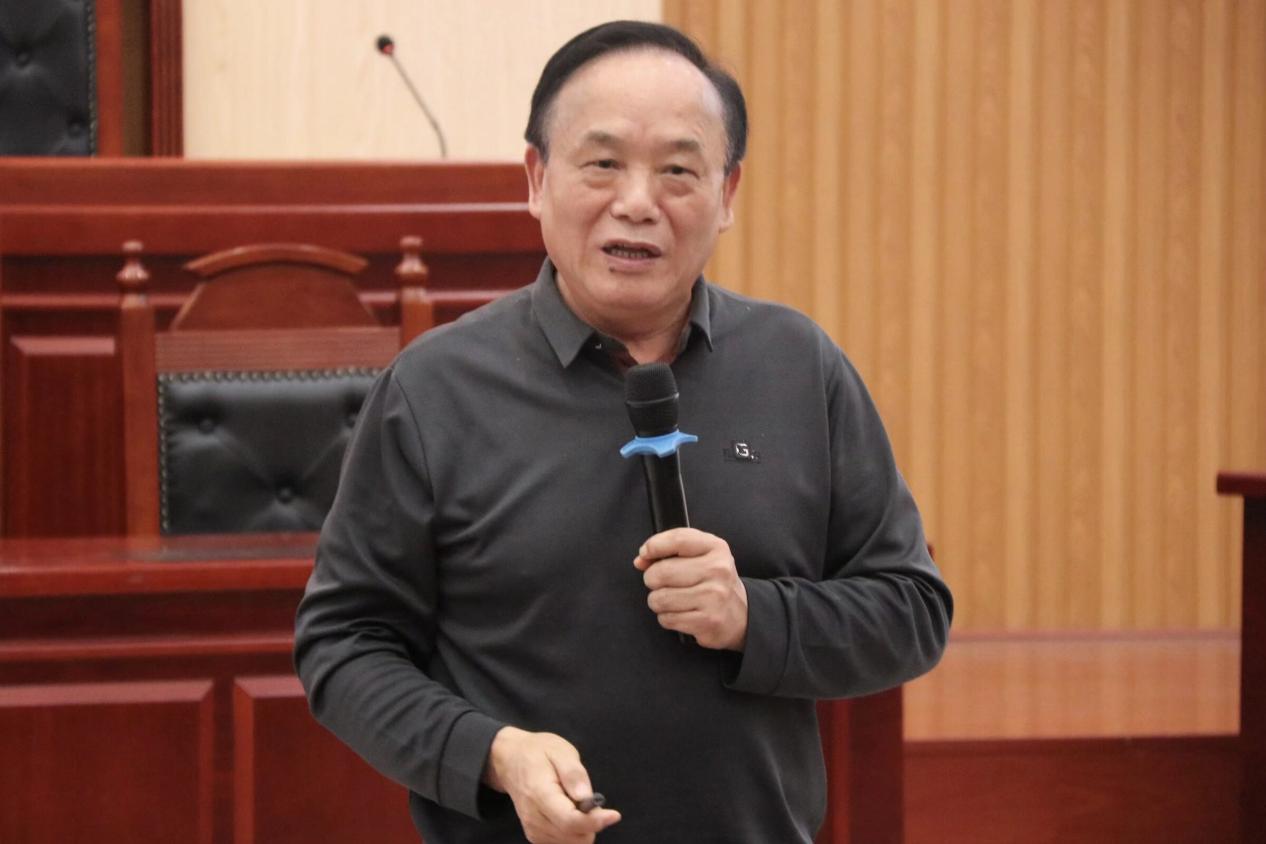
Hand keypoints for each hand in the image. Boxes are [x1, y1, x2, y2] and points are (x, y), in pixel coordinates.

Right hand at [484, 726, 620, 842]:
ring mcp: (533, 829)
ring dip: (583, 828)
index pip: (570, 821)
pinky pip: (562, 843)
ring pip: (571, 843)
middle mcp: (534, 818)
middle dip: (591, 823)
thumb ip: (574, 774)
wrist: (510, 760)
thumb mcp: (560, 751)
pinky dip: (574, 832)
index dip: (595, 822)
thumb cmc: (538, 752)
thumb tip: (587, 799)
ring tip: (576, 803)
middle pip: (574, 837)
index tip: (614, 814)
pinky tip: (570, 813)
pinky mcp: (535, 835)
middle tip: (589, 801)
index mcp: (540, 794)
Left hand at [634, 527, 748, 649]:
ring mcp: (714, 597)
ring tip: (673, 600)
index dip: (654, 546)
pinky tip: (682, 613)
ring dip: (659, 601)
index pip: (677, 539)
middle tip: (663, 584)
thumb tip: (641, 559)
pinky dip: (667, 618)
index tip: (645, 554)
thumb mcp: (700, 556)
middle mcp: (718, 570)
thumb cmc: (712, 582)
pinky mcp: (708, 621)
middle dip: (653, 580)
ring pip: (660, 598)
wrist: (741, 615)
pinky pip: (667, 619)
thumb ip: (669, 551)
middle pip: (661, 572)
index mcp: (716, 548)